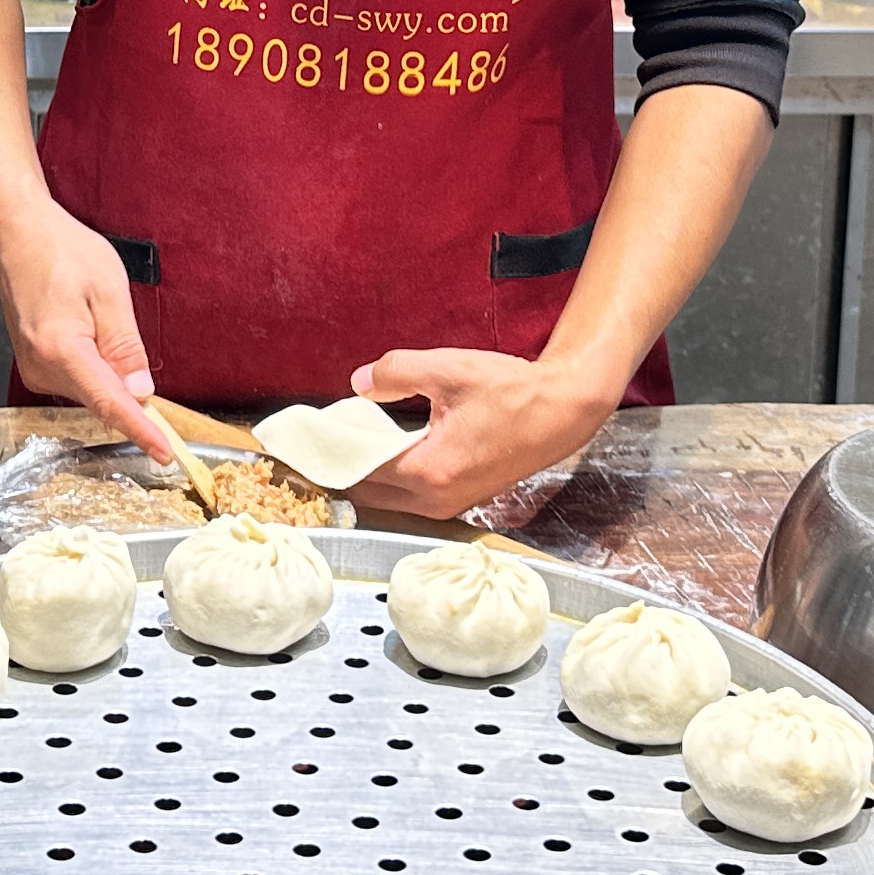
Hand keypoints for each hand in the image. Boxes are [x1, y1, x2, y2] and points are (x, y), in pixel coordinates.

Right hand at [0, 194, 174, 464]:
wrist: (16, 234)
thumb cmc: (58, 251)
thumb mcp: (108, 291)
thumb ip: (126, 346)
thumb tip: (141, 390)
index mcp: (62, 350)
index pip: (110, 405)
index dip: (141, 432)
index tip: (164, 453)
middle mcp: (42, 368)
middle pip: (101, 398)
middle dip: (128, 386)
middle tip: (129, 336)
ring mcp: (34, 368)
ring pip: (89, 388)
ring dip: (109, 367)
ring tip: (94, 311)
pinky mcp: (34, 364)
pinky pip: (76, 377)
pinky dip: (94, 364)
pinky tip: (87, 324)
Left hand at [343, 349, 619, 519]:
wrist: (563, 412)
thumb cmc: (512, 391)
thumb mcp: (449, 369)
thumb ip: (395, 372)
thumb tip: (358, 383)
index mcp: (428, 470)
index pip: (359, 470)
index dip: (332, 452)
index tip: (311, 436)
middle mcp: (436, 499)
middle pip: (369, 492)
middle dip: (346, 467)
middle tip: (330, 436)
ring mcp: (450, 505)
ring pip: (390, 497)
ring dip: (370, 473)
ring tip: (356, 438)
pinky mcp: (461, 500)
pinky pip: (412, 494)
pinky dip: (394, 476)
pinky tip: (390, 446)